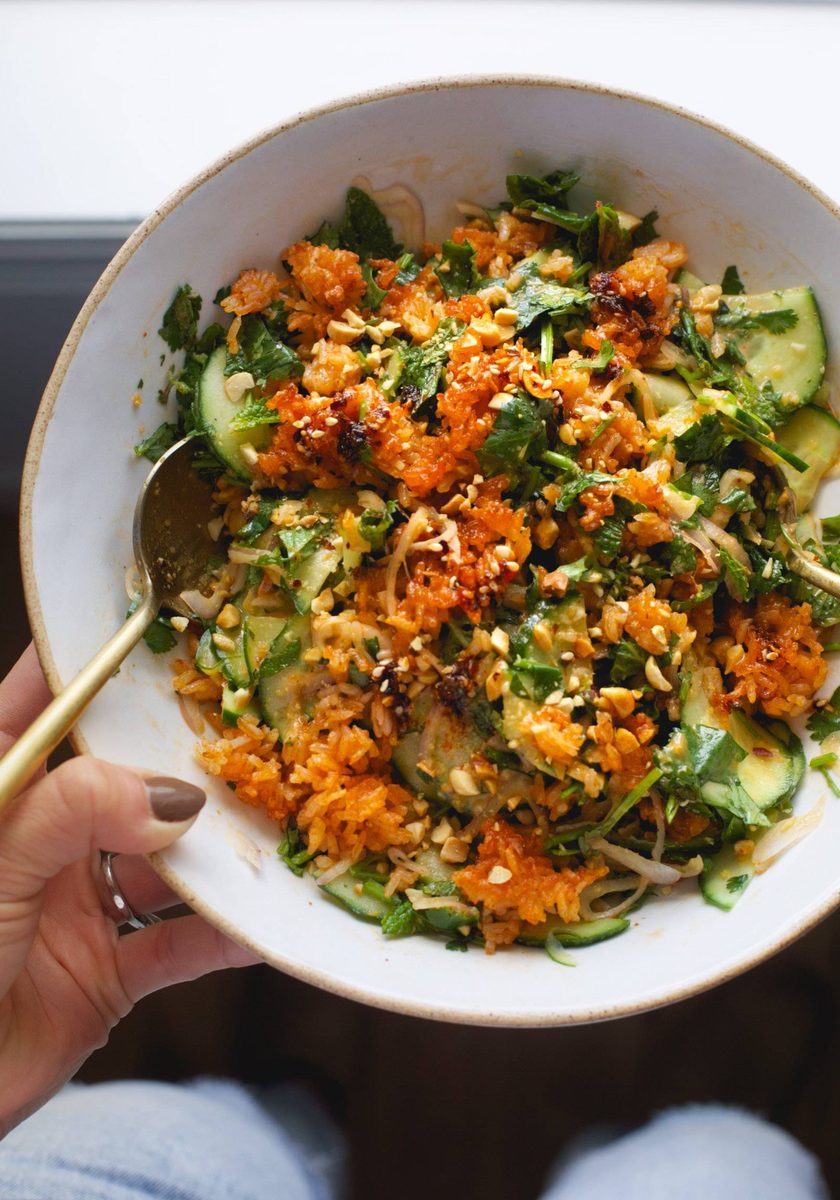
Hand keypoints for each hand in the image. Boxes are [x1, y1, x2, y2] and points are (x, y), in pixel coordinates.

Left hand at [0, 645, 257, 1134]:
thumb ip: (76, 811)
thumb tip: (175, 797)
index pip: (44, 701)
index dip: (97, 660)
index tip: (164, 621)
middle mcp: (41, 837)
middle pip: (124, 777)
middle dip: (184, 756)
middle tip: (254, 724)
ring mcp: (76, 903)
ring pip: (164, 860)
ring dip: (217, 851)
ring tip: (277, 823)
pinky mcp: (104, 974)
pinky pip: (178, 944)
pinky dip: (224, 936)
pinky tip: (266, 923)